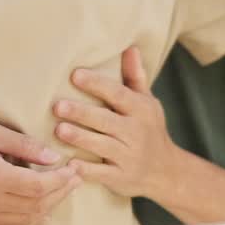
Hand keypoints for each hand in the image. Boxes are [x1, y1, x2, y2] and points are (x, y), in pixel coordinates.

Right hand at [0, 121, 79, 224]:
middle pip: (37, 205)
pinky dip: (32, 216)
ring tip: (64, 187)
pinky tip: (43, 202)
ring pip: (27, 219)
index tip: (75, 168)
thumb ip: (23, 145)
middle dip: (62, 191)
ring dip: (50, 205)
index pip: (39, 186)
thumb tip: (53, 157)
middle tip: (76, 177)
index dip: (62, 179)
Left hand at [55, 47, 177, 199]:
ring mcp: (129, 156)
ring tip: (59, 130)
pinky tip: (69, 164)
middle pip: (107, 120)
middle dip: (82, 113)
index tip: (75, 75)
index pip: (118, 94)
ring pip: (102, 146)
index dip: (97, 84)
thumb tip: (130, 47)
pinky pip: (102, 173)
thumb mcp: (147, 102)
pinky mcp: (121, 177)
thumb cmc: (149, 129)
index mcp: (141, 110)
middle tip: (57, 105)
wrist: (166, 171)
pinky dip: (86, 170)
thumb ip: (135, 77)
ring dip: (80, 138)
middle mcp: (136, 132)